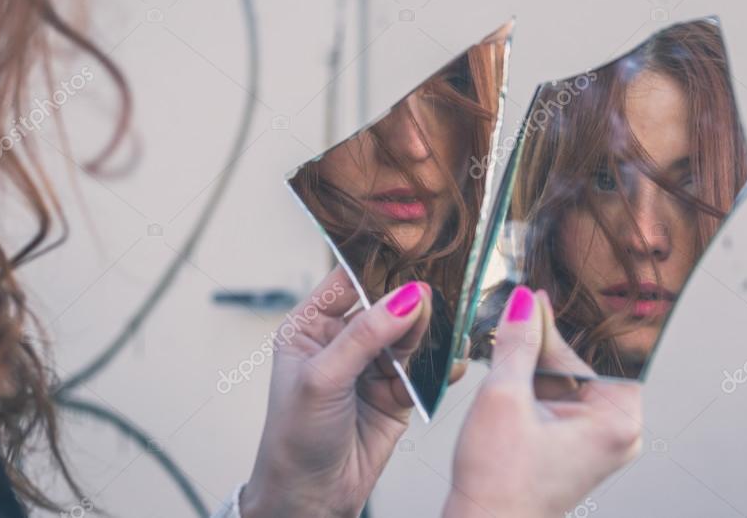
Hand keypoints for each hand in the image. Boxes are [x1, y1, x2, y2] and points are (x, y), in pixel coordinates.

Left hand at [241, 267, 431, 517]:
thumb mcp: (323, 379)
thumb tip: (405, 298)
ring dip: (429, 333)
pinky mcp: (397, 391)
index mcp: (313, 325)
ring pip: (410, 334)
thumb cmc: (294, 438)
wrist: (310, 499)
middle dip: (411, 302)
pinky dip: (441, 364)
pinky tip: (452, 362)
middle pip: (387, 304)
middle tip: (433, 301)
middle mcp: (343, 340)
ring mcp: (372, 365)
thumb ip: (365, 336)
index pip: (349, 279)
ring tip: (445, 332)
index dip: (379, 266)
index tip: (412, 253)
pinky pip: (425, 368)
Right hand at [444, 286, 643, 517]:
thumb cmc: (501, 484)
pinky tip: (508, 366)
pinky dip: (532, 381)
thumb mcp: (504, 397)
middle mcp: (615, 430)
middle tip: (516, 311)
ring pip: (565, 378)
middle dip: (544, 341)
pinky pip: (557, 397)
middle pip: (580, 363)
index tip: (537, 297)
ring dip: (534, 360)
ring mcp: (595, 439)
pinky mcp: (574, 444)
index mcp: (618, 419)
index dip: (562, 322)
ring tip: (506, 338)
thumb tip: (524, 303)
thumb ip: (518, 343)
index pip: (594, 350)